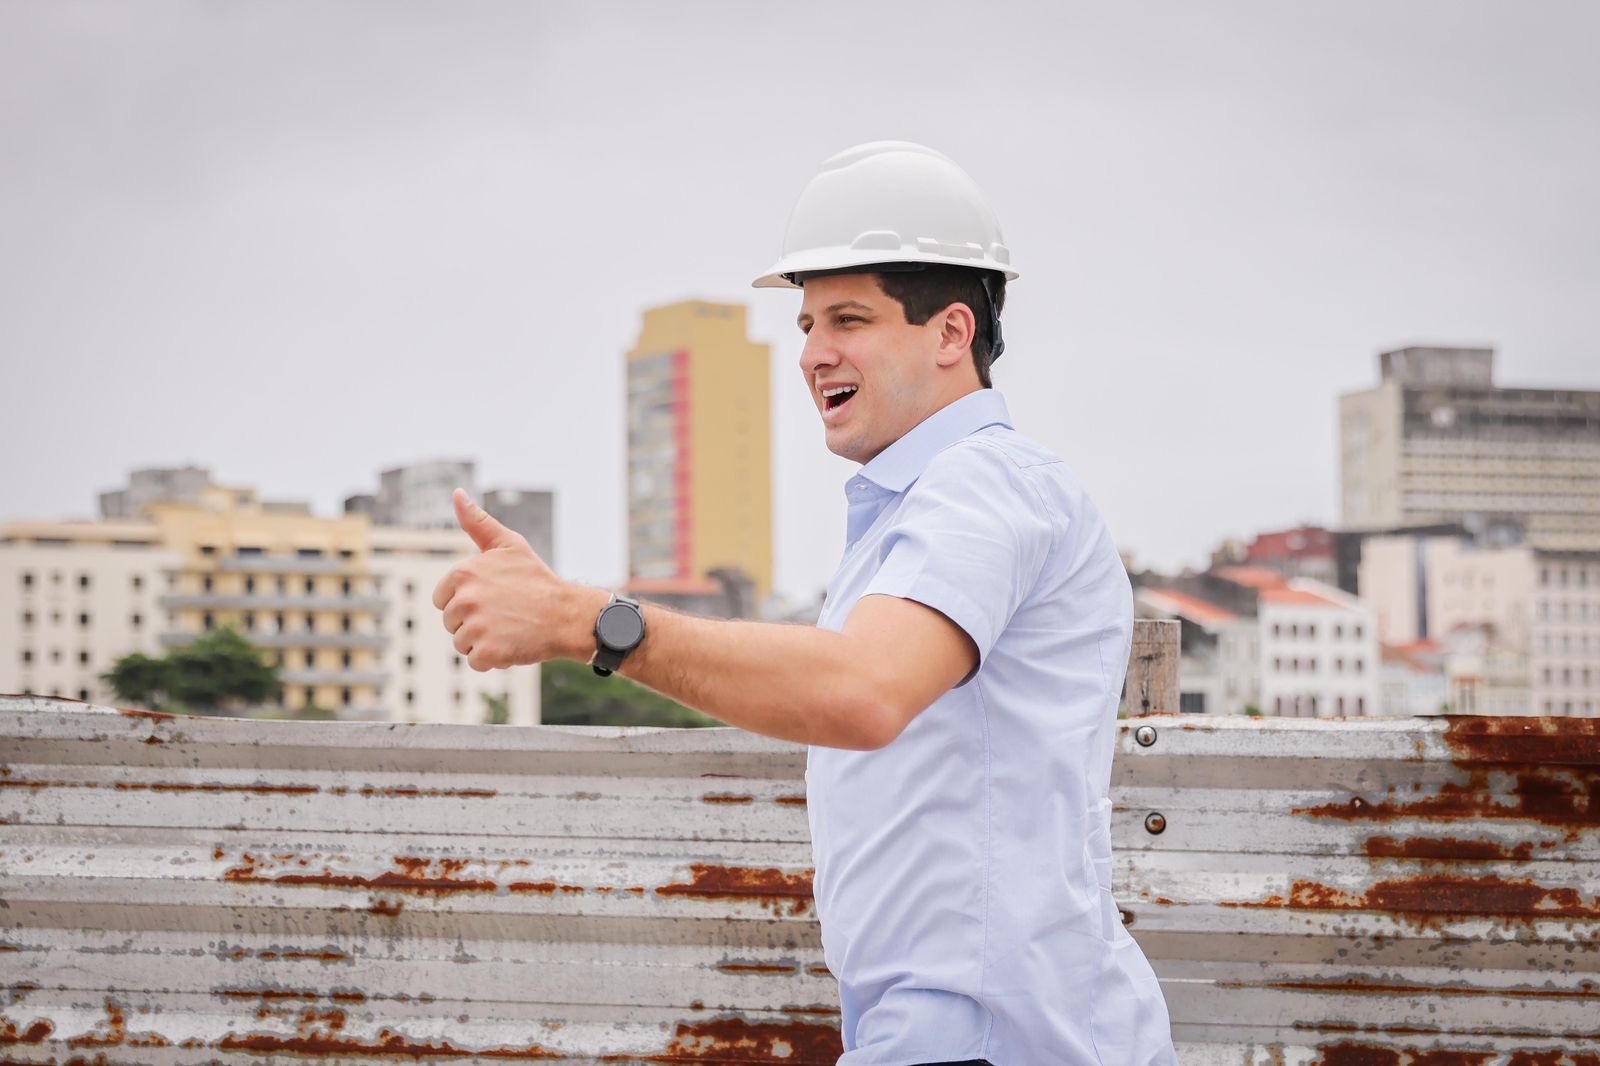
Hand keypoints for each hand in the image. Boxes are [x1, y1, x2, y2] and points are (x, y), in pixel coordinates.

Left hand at [432, 489, 590, 669]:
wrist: (568, 615)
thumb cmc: (537, 579)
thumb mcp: (509, 544)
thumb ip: (478, 522)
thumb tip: (457, 494)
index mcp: (464, 573)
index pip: (443, 598)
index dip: (467, 601)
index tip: (493, 598)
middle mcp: (465, 599)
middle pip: (451, 622)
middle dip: (474, 623)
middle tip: (505, 614)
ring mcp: (475, 627)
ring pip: (462, 643)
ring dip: (483, 641)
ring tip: (510, 628)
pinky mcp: (487, 652)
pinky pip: (476, 661)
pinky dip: (493, 659)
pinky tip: (513, 643)